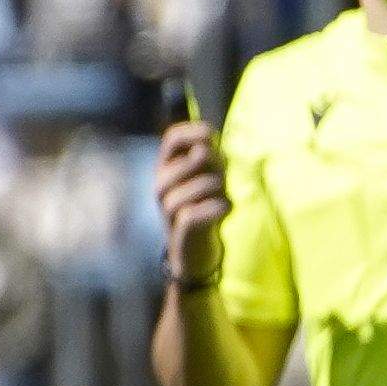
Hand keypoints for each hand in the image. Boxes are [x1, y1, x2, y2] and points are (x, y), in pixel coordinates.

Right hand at [152, 114, 226, 281]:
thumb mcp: (208, 175)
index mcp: (166, 168)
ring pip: (193, 187)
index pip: (172, 139)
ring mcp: (167, 211)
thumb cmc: (204, 206)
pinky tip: (224, 208)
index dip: (194, 132)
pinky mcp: (179, 233)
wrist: (196, 252)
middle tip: (222, 178)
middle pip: (190, 161)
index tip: (212, 140)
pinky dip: (215, 208)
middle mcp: (162, 187)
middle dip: (215, 164)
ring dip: (215, 187)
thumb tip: (206, 138)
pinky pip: (192, 215)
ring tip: (222, 194)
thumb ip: (207, 153)